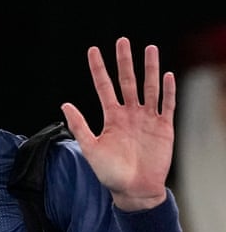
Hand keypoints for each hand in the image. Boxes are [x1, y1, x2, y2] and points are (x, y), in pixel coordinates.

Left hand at [60, 37, 174, 209]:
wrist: (134, 190)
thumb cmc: (110, 173)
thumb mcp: (90, 148)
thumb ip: (79, 126)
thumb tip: (64, 104)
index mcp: (111, 117)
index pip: (104, 86)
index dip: (98, 68)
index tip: (93, 50)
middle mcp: (129, 113)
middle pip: (127, 81)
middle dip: (124, 61)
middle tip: (122, 41)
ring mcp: (148, 119)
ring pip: (149, 88)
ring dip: (150, 69)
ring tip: (150, 48)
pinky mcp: (164, 128)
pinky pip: (166, 105)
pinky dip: (168, 91)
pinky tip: (166, 75)